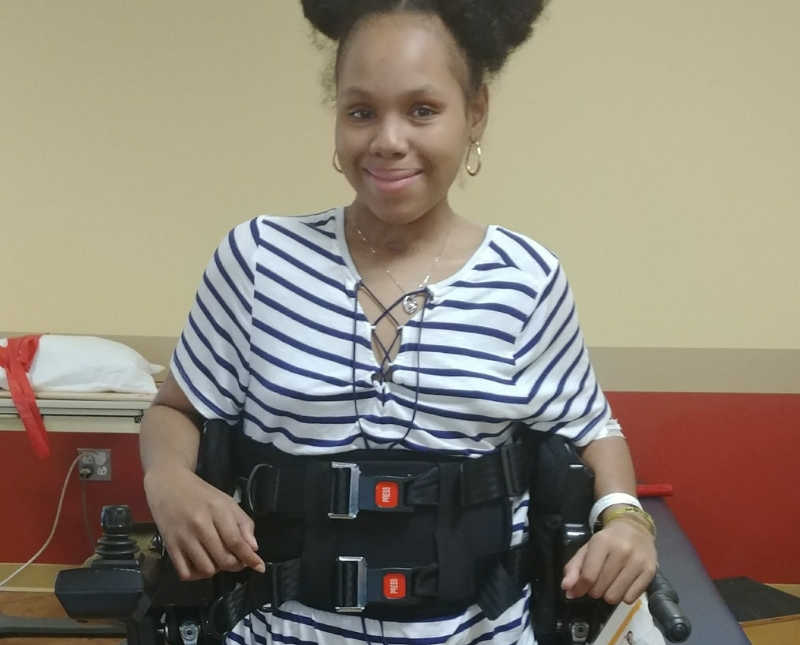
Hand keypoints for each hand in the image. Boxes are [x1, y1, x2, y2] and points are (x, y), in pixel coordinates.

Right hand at [143, 465, 264, 580]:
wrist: (169, 485)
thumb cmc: (201, 494)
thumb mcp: (227, 502)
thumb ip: (243, 523)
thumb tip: (253, 548)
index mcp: (217, 510)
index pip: (236, 541)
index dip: (249, 558)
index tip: (259, 567)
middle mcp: (200, 525)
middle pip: (223, 559)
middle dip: (235, 565)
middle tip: (237, 560)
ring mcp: (183, 537)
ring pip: (206, 569)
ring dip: (216, 569)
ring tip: (217, 558)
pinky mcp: (169, 546)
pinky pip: (185, 573)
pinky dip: (196, 575)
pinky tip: (201, 564)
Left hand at [561, 518, 656, 604]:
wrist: (635, 528)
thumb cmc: (608, 541)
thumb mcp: (587, 549)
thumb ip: (573, 568)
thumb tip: (567, 589)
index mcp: (602, 542)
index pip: (588, 576)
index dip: (580, 588)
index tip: (578, 590)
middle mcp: (622, 551)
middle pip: (600, 589)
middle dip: (594, 590)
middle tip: (597, 581)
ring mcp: (638, 561)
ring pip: (615, 597)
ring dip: (608, 594)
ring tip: (610, 583)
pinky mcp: (650, 572)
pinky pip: (630, 598)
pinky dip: (624, 596)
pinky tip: (623, 584)